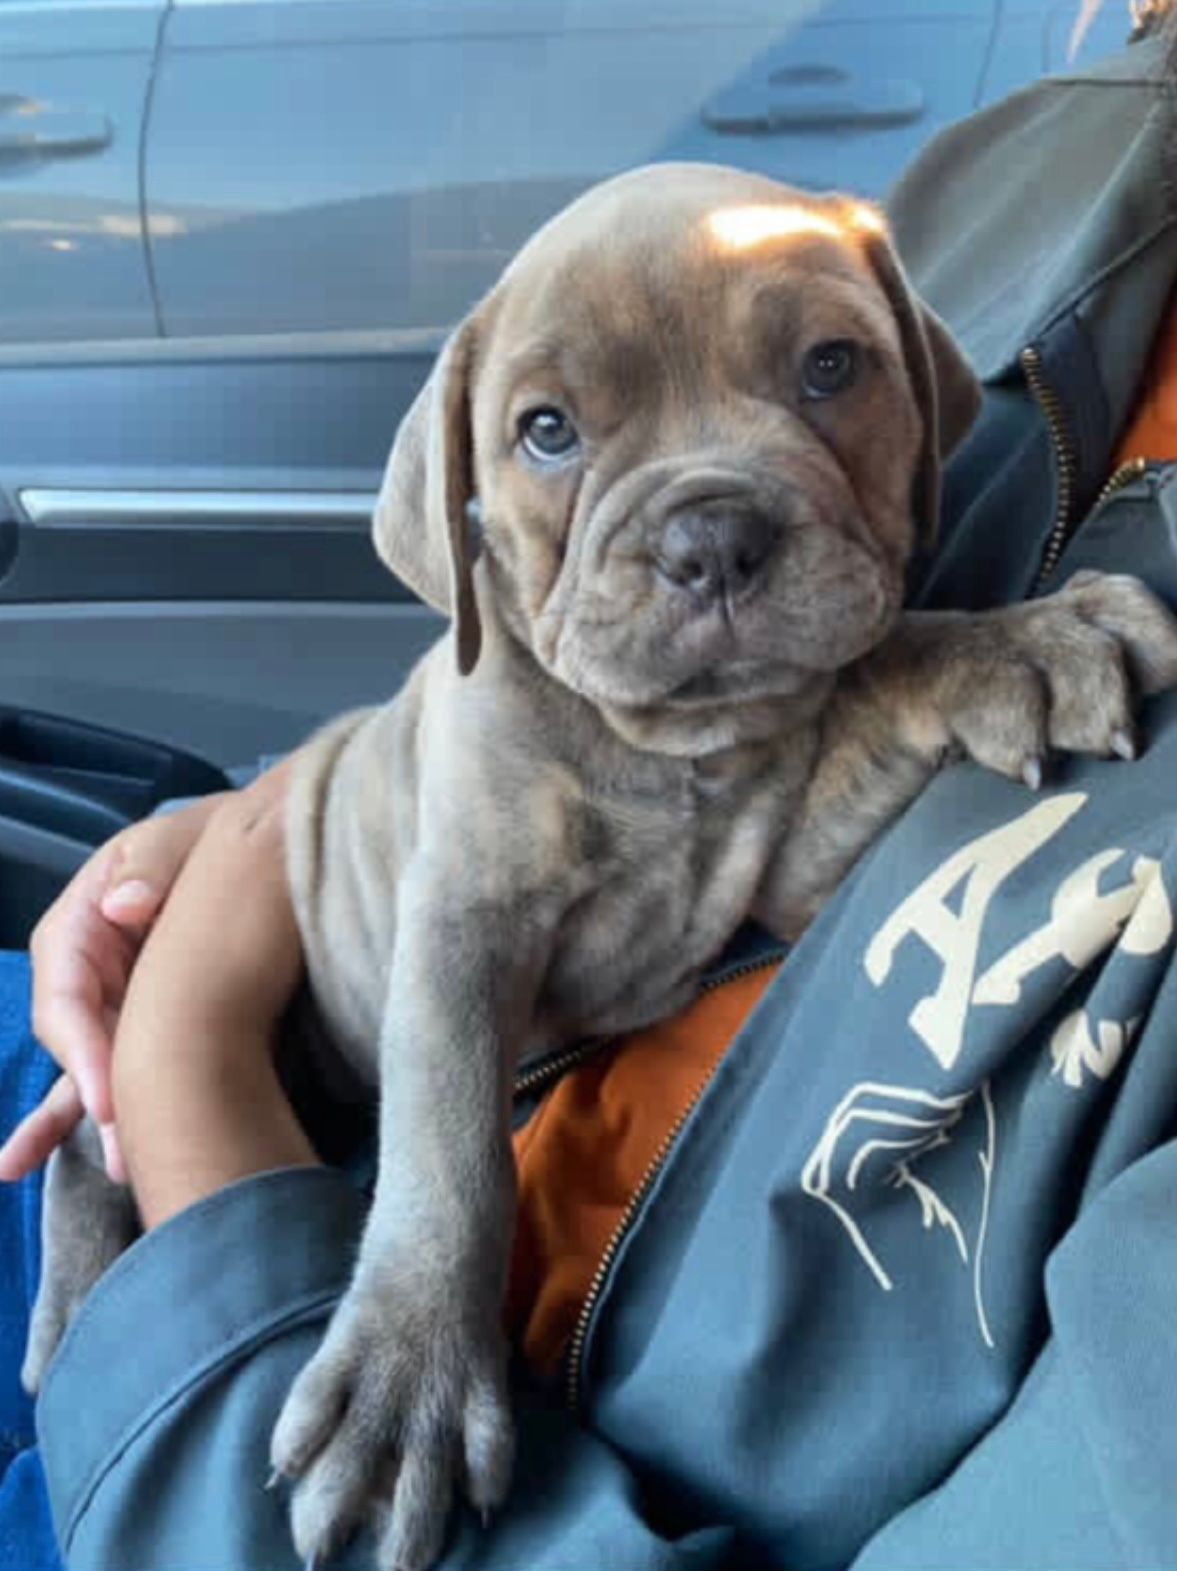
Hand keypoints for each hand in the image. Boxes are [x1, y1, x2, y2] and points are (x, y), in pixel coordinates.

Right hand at [111, 776, 316, 1228]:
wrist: (251, 853)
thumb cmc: (204, 841)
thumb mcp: (176, 837)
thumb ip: (152, 866)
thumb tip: (126, 906)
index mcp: (78, 927)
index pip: (67, 1000)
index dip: (85, 1051)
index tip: (109, 1097)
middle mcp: (82, 976)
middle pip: (79, 1050)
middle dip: (102, 1101)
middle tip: (130, 1149)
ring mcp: (110, 1008)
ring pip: (94, 1074)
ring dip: (103, 1124)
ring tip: (121, 1170)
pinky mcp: (139, 1029)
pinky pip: (110, 1080)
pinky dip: (96, 1117)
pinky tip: (37, 1167)